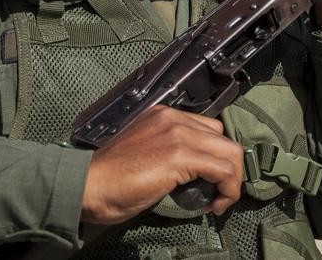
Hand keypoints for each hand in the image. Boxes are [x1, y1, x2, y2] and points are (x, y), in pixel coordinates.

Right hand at [81, 106, 243, 224]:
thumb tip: (195, 174)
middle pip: (224, 138)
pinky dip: (227, 190)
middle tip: (218, 193)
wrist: (89, 185)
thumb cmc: (110, 178)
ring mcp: (177, 134)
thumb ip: (170, 154)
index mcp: (164, 115)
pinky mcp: (179, 155)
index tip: (211, 181)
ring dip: (232, 182)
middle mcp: (173, 118)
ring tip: (218, 201)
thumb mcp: (145, 154)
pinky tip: (214, 205)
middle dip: (229, 169)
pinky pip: (223, 170)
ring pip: (230, 153)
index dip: (216, 156)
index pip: (209, 129)